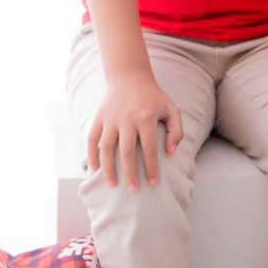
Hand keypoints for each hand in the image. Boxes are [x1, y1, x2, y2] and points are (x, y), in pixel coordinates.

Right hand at [88, 69, 184, 192]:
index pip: (149, 148)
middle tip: (134, 190)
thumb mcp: (171, 109)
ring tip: (112, 185)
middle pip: (127, 152)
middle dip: (130, 173)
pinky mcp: (99, 118)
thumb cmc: (154, 97)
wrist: (129, 77)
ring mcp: (111, 118)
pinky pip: (92, 139)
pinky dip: (91, 155)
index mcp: (146, 117)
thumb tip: (170, 152)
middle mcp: (127, 118)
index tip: (153, 183)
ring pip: (107, 148)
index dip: (151, 168)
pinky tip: (94, 170)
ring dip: (108, 169)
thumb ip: (176, 130)